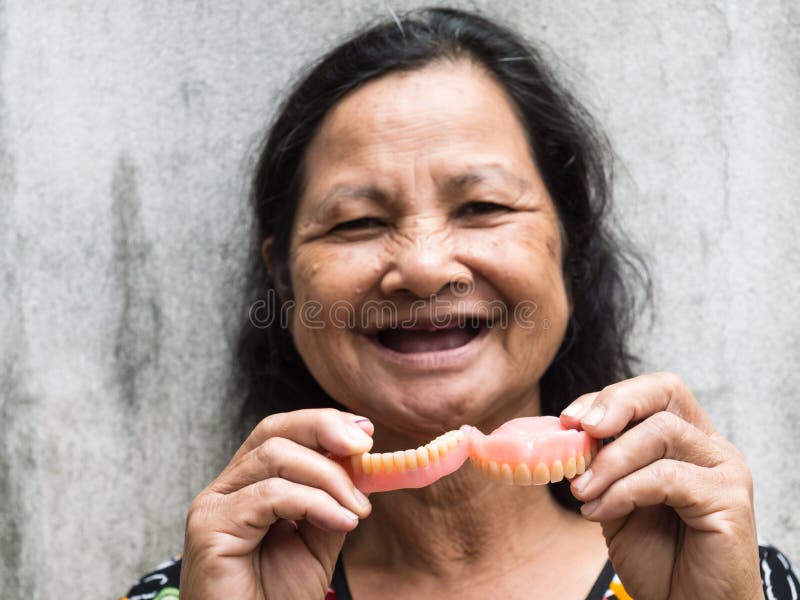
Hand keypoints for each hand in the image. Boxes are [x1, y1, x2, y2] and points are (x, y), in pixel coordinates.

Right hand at [180, 409, 373, 599]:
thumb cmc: (277, 597)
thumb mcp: (319, 539)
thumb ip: (334, 500)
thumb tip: (363, 463)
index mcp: (250, 484)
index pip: (283, 432)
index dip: (324, 423)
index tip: (366, 433)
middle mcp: (227, 487)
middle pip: (274, 431)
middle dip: (324, 429)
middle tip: (364, 450)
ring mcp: (214, 504)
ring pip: (275, 456)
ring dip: (328, 476)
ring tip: (356, 510)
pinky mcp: (211, 527)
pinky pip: (270, 495)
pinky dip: (313, 502)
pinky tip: (340, 522)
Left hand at [560, 372, 762, 599]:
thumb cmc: (657, 556)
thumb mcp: (615, 498)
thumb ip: (601, 463)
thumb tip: (565, 432)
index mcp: (685, 439)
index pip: (653, 391)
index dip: (609, 397)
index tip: (569, 420)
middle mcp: (710, 446)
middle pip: (665, 392)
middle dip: (615, 404)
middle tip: (579, 431)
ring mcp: (724, 470)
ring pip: (661, 432)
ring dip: (610, 460)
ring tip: (583, 492)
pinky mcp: (729, 500)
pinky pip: (667, 476)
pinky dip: (624, 490)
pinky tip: (602, 511)